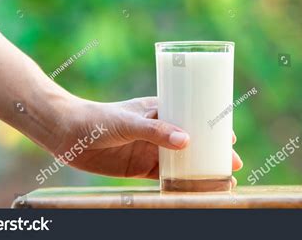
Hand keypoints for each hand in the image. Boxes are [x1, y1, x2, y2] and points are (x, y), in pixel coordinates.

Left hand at [53, 96, 242, 182]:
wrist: (69, 134)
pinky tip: (194, 191)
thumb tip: (187, 141)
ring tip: (220, 182)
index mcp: (161, 110)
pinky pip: (165, 177)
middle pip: (193, 142)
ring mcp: (151, 149)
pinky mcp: (140, 167)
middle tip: (233, 165)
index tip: (230, 137)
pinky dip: (180, 183)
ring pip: (182, 161)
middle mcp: (160, 131)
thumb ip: (156, 131)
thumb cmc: (100, 118)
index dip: (212, 127)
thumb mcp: (129, 120)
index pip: (193, 116)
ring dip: (200, 170)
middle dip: (212, 153)